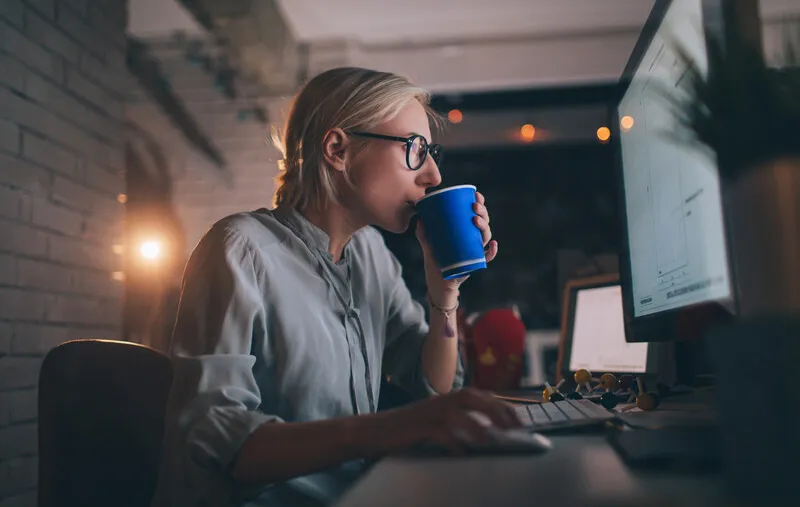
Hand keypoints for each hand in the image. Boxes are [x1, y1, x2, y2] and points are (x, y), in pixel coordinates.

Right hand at [385, 388, 523, 454]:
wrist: (377, 430)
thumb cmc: (410, 428)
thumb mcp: (437, 421)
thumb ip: (460, 422)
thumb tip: (489, 432)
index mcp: (447, 398)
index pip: (479, 396)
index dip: (501, 405)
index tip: (519, 419)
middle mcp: (440, 401)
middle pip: (472, 397)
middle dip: (495, 410)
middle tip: (514, 427)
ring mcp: (428, 412)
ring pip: (456, 412)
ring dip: (476, 424)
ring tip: (492, 439)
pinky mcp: (417, 427)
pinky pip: (437, 432)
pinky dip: (451, 441)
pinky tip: (461, 452)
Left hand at [416, 192, 497, 305]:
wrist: (438, 284)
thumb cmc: (436, 263)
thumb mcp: (428, 247)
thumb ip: (424, 235)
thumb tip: (420, 219)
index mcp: (464, 232)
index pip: (475, 214)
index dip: (479, 203)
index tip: (476, 194)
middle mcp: (472, 240)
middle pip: (483, 223)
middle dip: (482, 212)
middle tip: (474, 206)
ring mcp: (475, 251)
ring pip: (486, 237)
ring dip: (485, 227)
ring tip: (476, 220)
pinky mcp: (476, 263)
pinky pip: (488, 257)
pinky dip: (492, 251)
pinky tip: (493, 244)